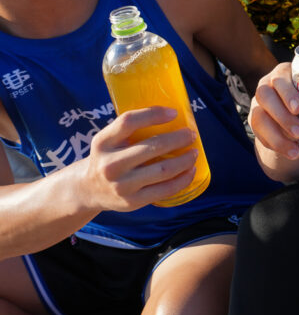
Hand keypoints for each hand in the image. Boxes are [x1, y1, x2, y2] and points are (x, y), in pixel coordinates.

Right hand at [82, 107, 198, 211]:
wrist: (88, 190)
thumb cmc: (108, 157)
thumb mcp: (109, 140)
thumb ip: (130, 129)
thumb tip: (172, 115)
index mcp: (103, 142)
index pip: (128, 122)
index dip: (153, 114)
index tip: (174, 113)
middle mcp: (110, 164)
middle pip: (153, 146)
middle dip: (178, 139)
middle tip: (191, 134)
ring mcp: (121, 185)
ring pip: (163, 170)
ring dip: (185, 159)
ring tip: (194, 152)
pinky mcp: (132, 202)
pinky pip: (165, 190)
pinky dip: (183, 179)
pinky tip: (191, 170)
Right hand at [248, 62, 298, 161]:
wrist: (295, 115)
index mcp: (285, 73)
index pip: (281, 76)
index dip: (288, 91)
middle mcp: (268, 85)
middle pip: (266, 96)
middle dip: (282, 115)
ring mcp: (258, 104)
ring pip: (259, 117)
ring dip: (277, 135)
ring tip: (297, 148)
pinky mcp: (256, 121)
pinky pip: (259, 134)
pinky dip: (274, 145)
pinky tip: (291, 153)